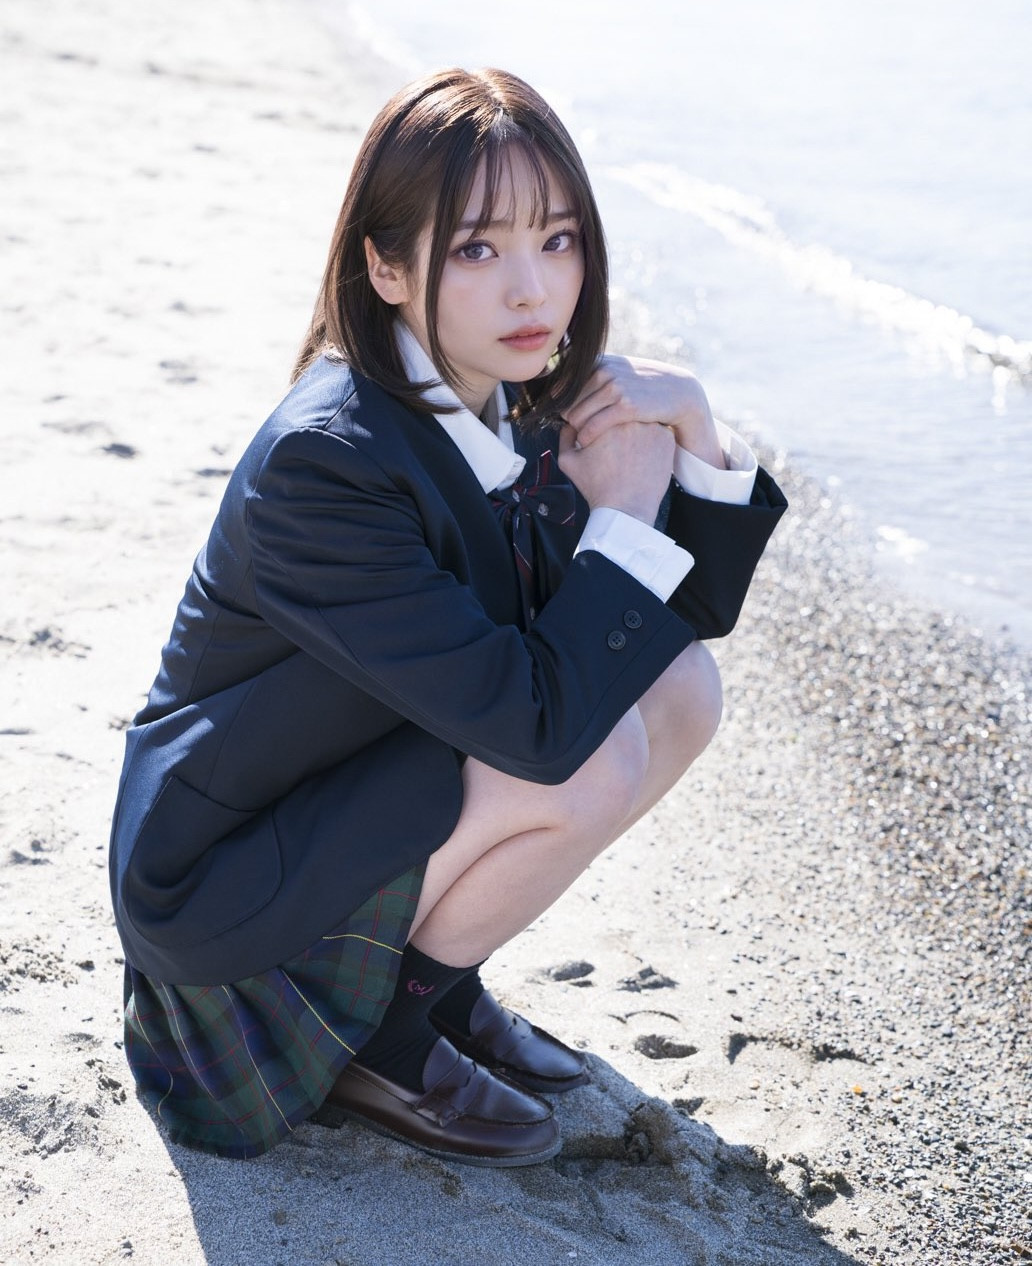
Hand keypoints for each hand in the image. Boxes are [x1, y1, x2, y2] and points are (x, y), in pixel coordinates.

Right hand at [558, 418, 674, 524]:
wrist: (625, 509)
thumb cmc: (597, 487)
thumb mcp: (569, 461)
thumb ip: (566, 435)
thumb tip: (570, 421)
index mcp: (606, 420)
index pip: (603, 412)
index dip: (600, 426)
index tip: (600, 442)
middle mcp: (631, 418)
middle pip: (624, 414)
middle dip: (619, 427)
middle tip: (616, 450)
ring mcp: (652, 427)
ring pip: (642, 420)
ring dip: (637, 430)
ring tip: (629, 454)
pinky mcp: (667, 439)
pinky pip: (658, 431)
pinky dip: (651, 441)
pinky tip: (643, 458)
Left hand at [562, 355, 725, 469]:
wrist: (679, 393)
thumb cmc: (644, 387)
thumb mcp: (620, 372)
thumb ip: (595, 375)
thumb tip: (561, 385)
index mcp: (599, 362)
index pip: (563, 385)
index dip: (561, 404)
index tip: (565, 417)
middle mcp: (604, 371)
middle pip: (567, 402)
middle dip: (567, 418)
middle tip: (572, 431)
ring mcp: (615, 388)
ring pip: (576, 415)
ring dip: (575, 430)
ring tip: (579, 438)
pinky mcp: (626, 406)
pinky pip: (592, 426)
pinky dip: (585, 436)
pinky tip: (585, 443)